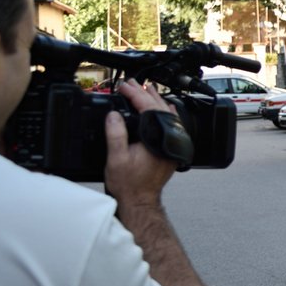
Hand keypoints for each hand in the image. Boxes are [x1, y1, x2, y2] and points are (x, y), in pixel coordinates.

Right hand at [103, 79, 179, 208]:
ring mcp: (172, 143)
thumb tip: (113, 115)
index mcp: (156, 138)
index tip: (124, 87)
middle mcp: (168, 138)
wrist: (140, 202)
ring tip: (146, 89)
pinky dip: (165, 113)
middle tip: (132, 84)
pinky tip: (164, 107)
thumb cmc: (129, 185)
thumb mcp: (116, 158)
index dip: (134, 95)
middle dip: (145, 93)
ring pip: (167, 114)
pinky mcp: (171, 148)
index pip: (147, 108)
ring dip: (155, 101)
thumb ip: (115, 134)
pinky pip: (171, 124)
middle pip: (159, 108)